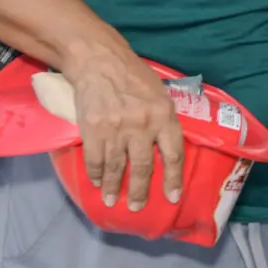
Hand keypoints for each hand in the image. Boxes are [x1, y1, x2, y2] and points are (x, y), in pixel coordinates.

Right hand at [59, 46, 187, 208]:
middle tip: (137, 207)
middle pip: (143, 167)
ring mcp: (116, 128)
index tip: (172, 198)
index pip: (173, 154)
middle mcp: (142, 125)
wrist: (99, 61)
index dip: (174, 179)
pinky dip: (95, 174)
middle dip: (140, 191)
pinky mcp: (93, 129)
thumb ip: (164, 120)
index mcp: (163, 116)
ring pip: (117, 167)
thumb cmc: (133, 76)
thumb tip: (167, 149)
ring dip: (114, 188)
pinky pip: (95, 159)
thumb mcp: (159, 94)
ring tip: (112, 201)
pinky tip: (97, 183)